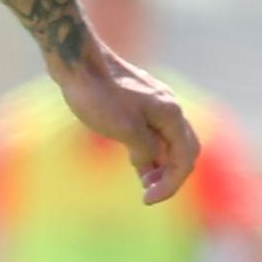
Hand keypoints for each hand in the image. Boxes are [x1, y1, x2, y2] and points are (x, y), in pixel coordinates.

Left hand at [56, 49, 197, 205]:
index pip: (185, 158)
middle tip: (149, 195)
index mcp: (171, 114)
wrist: (76, 61)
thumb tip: (152, 164)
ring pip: (169, 140)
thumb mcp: (124, 130)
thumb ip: (145, 151)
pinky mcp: (140, 101)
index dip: (171, 184)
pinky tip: (137, 163)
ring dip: (161, 164)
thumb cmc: (97, 95)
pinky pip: (155, 131)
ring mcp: (156, 102)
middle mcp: (170, 107)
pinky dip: (150, 150)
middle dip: (170, 176)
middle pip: (184, 150)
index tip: (147, 200)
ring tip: (143, 184)